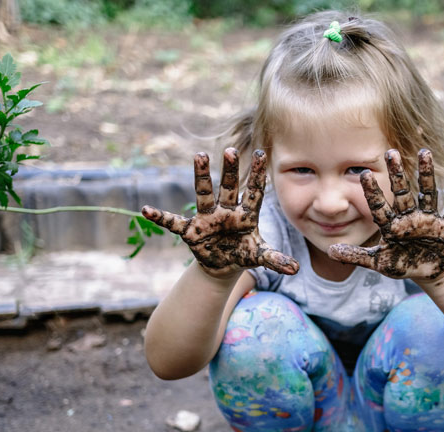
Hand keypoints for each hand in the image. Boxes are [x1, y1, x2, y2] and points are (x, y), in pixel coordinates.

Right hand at [141, 148, 298, 277]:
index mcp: (246, 214)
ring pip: (204, 194)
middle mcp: (226, 211)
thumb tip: (296, 269)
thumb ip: (275, 260)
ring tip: (199, 155)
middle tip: (231, 150)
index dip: (257, 174)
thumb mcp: (258, 256)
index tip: (261, 153)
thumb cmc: (243, 253)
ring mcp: (207, 218)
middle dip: (230, 170)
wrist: (223, 265)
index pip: (254, 192)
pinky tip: (147, 210)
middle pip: (229, 187)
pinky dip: (160, 217)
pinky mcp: (191, 230)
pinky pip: (173, 223)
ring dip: (201, 176)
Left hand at [328, 149, 443, 279]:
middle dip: (397, 173)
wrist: (428, 272)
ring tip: (424, 152)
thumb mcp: (378, 263)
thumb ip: (356, 256)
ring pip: (428, 192)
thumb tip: (330, 251)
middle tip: (389, 151)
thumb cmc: (402, 264)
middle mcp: (410, 216)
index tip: (363, 174)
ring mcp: (430, 218)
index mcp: (392, 224)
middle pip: (402, 191)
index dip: (372, 191)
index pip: (379, 205)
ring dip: (427, 174)